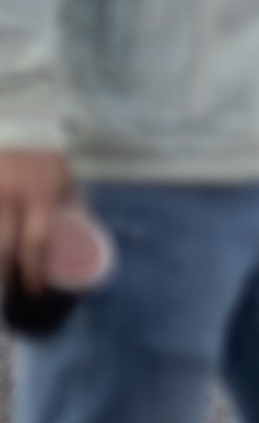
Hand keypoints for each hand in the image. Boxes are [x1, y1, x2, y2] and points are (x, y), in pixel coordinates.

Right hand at [0, 149, 74, 292]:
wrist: (16, 132)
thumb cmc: (40, 161)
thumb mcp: (62, 179)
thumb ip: (70, 204)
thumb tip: (87, 233)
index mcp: (38, 195)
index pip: (36, 242)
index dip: (34, 271)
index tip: (35, 290)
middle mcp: (9, 197)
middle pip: (4, 248)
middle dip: (5, 276)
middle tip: (10, 289)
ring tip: (3, 279)